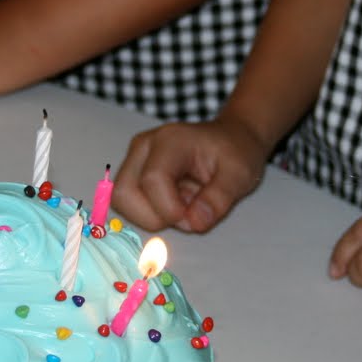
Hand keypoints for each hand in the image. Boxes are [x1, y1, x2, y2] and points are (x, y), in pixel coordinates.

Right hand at [114, 114, 269, 232]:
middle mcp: (144, 146)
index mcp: (170, 140)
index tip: (196, 217)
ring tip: (183, 205)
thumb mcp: (240, 174)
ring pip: (121, 202)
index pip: (152, 180)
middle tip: (188, 213)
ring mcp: (134, 158)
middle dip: (155, 217)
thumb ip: (219, 199)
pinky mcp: (133, 171)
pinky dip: (151, 212)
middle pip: (124, 193)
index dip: (170, 209)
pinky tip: (176, 202)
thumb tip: (195, 222)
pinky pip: (129, 203)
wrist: (230, 140)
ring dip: (152, 216)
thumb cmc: (235, 152)